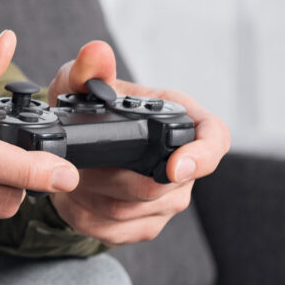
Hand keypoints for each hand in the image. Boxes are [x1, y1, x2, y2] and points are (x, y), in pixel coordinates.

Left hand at [45, 40, 230, 245]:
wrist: (70, 146)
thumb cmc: (84, 108)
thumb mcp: (77, 83)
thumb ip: (86, 69)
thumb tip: (95, 53)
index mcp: (179, 119)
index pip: (214, 139)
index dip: (201, 156)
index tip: (173, 167)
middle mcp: (182, 163)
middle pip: (161, 186)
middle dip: (112, 177)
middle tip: (79, 165)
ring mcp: (168, 198)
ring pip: (133, 211)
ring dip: (93, 198)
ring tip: (70, 178)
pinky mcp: (146, 223)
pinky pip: (118, 232)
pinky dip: (87, 219)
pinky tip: (72, 200)